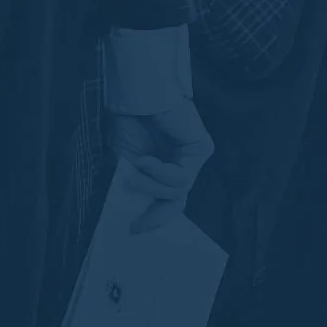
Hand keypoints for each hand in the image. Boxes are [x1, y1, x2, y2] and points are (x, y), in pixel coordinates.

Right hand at [107, 99, 214, 233]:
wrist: (135, 96)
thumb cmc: (129, 123)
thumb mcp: (125, 164)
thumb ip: (133, 187)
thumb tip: (131, 218)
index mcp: (165, 168)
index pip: (167, 201)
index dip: (153, 218)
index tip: (134, 230)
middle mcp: (183, 164)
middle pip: (176, 201)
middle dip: (156, 215)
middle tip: (135, 225)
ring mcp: (194, 157)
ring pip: (177, 192)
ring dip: (151, 186)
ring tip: (133, 172)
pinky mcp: (202, 149)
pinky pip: (182, 178)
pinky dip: (160, 173)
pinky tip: (146, 160)